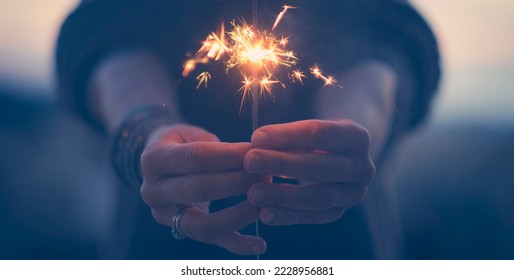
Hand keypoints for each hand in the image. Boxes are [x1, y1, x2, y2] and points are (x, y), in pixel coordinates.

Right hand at [140, 124, 266, 254]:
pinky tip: (259, 245)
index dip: (229, 155)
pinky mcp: (179, 230)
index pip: (196, 157)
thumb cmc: (185, 143)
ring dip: (239, 215)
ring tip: (265, 205)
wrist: (161, 164)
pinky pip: (211, 240)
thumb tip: (254, 154)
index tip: (257, 151)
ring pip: (204, 223)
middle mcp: (153, 190)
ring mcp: (164, 215)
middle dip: (237, 183)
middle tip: (265, 175)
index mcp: (154, 159)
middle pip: (199, 189)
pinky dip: (237, 245)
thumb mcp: (192, 135)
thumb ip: (217, 146)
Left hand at [244, 119, 374, 225]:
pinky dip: (287, 216)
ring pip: (318, 197)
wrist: (341, 155)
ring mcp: (354, 194)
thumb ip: (287, 136)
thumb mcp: (310, 129)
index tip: (256, 137)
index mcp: (357, 137)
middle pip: (320, 167)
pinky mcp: (340, 212)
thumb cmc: (316, 137)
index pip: (320, 134)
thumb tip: (256, 143)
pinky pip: (313, 217)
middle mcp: (362, 167)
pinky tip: (264, 214)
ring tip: (252, 193)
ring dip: (283, 196)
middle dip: (282, 164)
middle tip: (250, 162)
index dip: (287, 136)